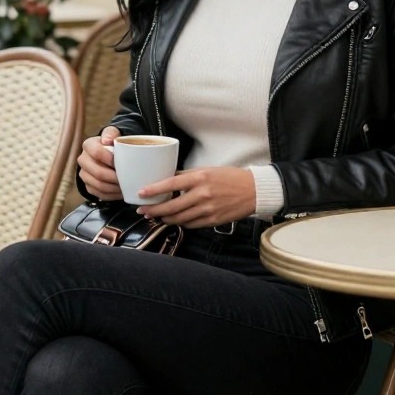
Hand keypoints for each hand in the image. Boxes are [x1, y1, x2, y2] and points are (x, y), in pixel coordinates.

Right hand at [76, 125, 121, 199]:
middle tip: (127, 179)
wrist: (108, 154)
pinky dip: (112, 195)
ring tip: (126, 186)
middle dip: (114, 177)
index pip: (96, 153)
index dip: (110, 159)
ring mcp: (84, 175)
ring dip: (114, 188)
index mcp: (88, 145)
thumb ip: (111, 133)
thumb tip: (107, 140)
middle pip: (98, 173)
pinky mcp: (88, 186)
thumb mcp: (113, 134)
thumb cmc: (112, 144)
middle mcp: (83, 160)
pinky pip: (100, 194)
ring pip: (99, 185)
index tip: (123, 163)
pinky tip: (121, 192)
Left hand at [137, 166, 255, 227]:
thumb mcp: (208, 170)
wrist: (253, 191)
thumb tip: (168, 179)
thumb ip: (188, 176)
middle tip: (143, 211)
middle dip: (154, 210)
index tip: (141, 193)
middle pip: (171, 206)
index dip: (154, 190)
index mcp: (200, 178)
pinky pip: (190, 224)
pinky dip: (181, 223)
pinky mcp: (212, 220)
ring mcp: (207, 209)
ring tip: (157, 216)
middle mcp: (202, 194)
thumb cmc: (230, 178)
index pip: (170, 184)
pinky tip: (175, 220)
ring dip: (165, 218)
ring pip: (179, 218)